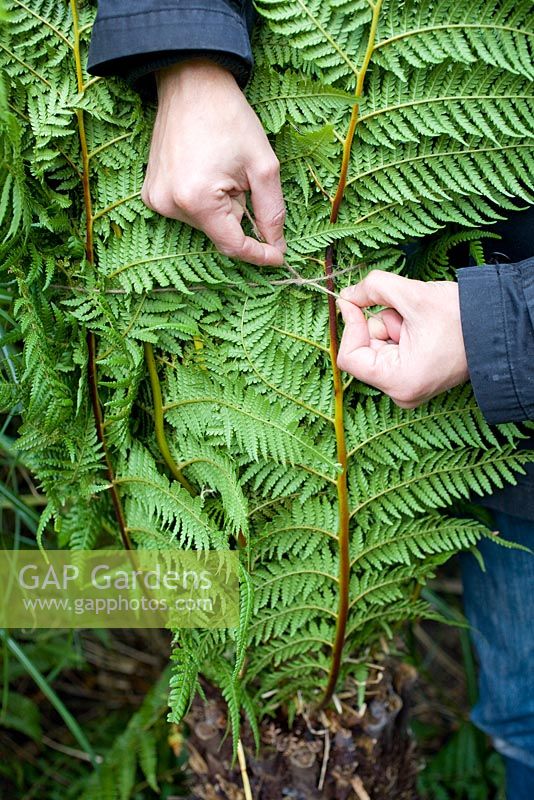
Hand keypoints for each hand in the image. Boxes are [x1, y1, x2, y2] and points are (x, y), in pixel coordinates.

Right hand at [141, 59, 285, 265]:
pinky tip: (203, 172)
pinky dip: (203, 202)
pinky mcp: (151, 194)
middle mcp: (169, 205)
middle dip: (238, 214)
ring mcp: (156, 200)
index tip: (279, 256)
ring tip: (219, 169)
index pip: (232, 245)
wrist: (191, 84)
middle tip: (242, 178)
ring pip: (205, 223)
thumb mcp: (263, 166)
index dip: (259, 253)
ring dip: (221, 207)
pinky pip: (187, 212)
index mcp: (196, 200)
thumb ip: (272, 211)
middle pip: (219, 232)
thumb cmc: (229, 118)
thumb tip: (276, 246)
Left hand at [336, 270, 468, 407]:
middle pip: (365, 351)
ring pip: (378, 347)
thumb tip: (346, 296)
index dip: (350, 326)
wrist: (497, 326)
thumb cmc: (462, 318)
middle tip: (409, 316)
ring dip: (393, 326)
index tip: (355, 301)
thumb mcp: (412, 294)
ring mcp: (408, 387)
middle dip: (382, 325)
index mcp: (399, 382)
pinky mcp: (413, 378)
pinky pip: (391, 351)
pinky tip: (423, 330)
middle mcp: (401, 392)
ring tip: (422, 323)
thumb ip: (372, 289)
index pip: (349, 357)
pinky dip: (400, 333)